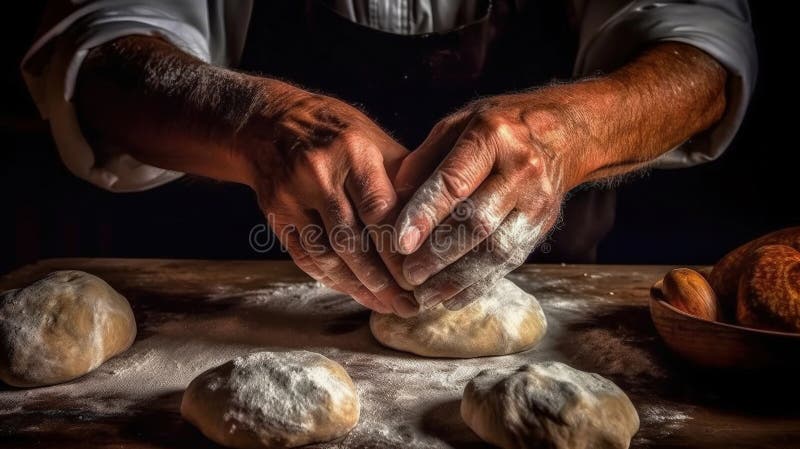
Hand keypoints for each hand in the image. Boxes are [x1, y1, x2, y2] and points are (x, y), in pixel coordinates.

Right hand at [239, 81, 417, 315]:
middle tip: (408, 305)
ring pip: (327, 255)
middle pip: (353, 241)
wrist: (270, 122)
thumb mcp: (375, 141)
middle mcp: (319, 174)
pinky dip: (331, 279)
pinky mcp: (275, 214)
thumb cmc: (339, 133)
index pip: (380, 212)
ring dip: (358, 287)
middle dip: (383, 280)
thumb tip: (440, 222)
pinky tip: (353, 291)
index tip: (421, 278)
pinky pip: (305, 257)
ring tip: (385, 305)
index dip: (399, 251)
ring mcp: (291, 196)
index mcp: (353, 153)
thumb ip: (405, 180)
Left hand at [393, 93, 586, 309]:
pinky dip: (478, 284)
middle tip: (407, 276)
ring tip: (424, 296)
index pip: (454, 182)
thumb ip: (423, 162)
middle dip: (438, 255)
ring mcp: (538, 201)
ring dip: (456, 279)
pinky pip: (510, 262)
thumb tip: (391, 204)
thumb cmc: (496, 128)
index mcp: (493, 136)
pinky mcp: (544, 226)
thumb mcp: (457, 126)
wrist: (562, 133)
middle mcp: (521, 169)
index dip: (425, 215)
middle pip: (477, 222)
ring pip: (496, 250)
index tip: (399, 243)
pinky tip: (451, 297)